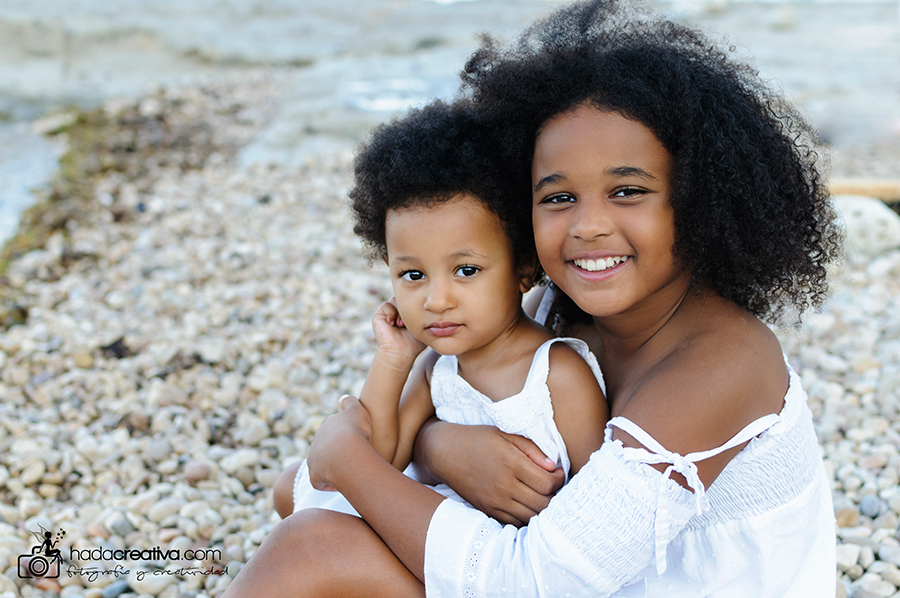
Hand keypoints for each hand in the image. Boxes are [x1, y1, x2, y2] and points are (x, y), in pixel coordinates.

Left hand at [306, 396, 373, 491]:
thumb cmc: (354, 430)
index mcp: (326, 426)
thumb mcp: (356, 410)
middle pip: (324, 448)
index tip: (353, 441)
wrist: (347, 453)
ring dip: (331, 468)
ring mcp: (313, 460)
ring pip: (321, 465)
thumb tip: (342, 398)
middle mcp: (316, 442)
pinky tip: (341, 484)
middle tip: (351, 458)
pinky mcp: (315, 477)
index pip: (331, 431)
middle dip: (334, 452)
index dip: (342, 436)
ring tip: (347, 472)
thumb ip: (349, 403)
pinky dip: (329, 484)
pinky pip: (321, 482)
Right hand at [372, 299, 425, 368]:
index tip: (418, 318)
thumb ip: (426, 312)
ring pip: (396, 299)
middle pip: (405, 297)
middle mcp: (398, 311)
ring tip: (402, 325)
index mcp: (408, 312)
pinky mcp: (379, 314)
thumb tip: (431, 302)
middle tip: (408, 323)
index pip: (413, 298)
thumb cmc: (414, 342)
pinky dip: (392, 313)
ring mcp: (388, 312)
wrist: (400, 352)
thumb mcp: (423, 324)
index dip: (416, 305)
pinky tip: (393, 324)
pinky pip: (387, 304)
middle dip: (409, 308)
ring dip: (401, 312)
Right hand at [415, 421, 565, 526]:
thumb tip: (553, 466)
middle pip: (543, 503)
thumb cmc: (478, 439)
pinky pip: (514, 522)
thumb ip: (532, 449)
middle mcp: (504, 485)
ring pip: (531, 516)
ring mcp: (495, 501)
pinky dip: (526, 516)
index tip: (558, 472)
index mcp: (511, 463)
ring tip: (542, 494)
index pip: (547, 483)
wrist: (445, 452)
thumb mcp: (505, 434)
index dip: (559, 479)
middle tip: (553, 485)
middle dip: (555, 495)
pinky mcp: (487, 510)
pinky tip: (527, 503)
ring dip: (542, 508)